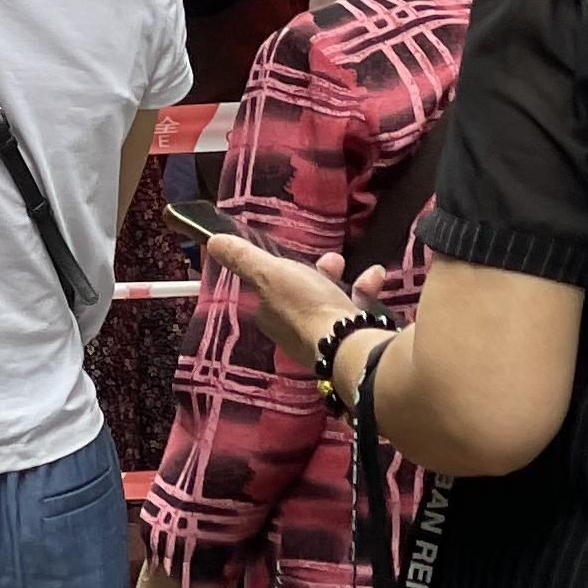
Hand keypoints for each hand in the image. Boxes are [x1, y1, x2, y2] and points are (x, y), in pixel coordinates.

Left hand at [204, 234, 353, 371]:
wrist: (347, 345)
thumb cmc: (304, 307)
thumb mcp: (269, 274)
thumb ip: (243, 258)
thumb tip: (212, 241)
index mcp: (270, 316)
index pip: (271, 289)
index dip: (284, 269)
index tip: (298, 256)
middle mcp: (293, 331)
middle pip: (304, 293)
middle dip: (321, 273)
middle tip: (334, 261)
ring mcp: (321, 339)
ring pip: (332, 302)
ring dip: (347, 282)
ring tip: (361, 271)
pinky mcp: (349, 343)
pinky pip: (355, 312)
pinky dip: (365, 293)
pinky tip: (376, 278)